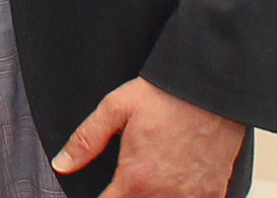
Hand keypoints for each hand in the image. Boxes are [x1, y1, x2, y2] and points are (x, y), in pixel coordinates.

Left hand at [52, 77, 244, 197]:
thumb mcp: (115, 109)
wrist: (210, 89)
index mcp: (136, 179)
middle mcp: (165, 195)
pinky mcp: (214, 193)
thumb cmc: (165, 96)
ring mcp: (192, 197)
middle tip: (125, 182)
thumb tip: (61, 165)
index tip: (103, 191)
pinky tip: (175, 186)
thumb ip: (86, 141)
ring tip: (146, 182)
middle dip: (126, 197)